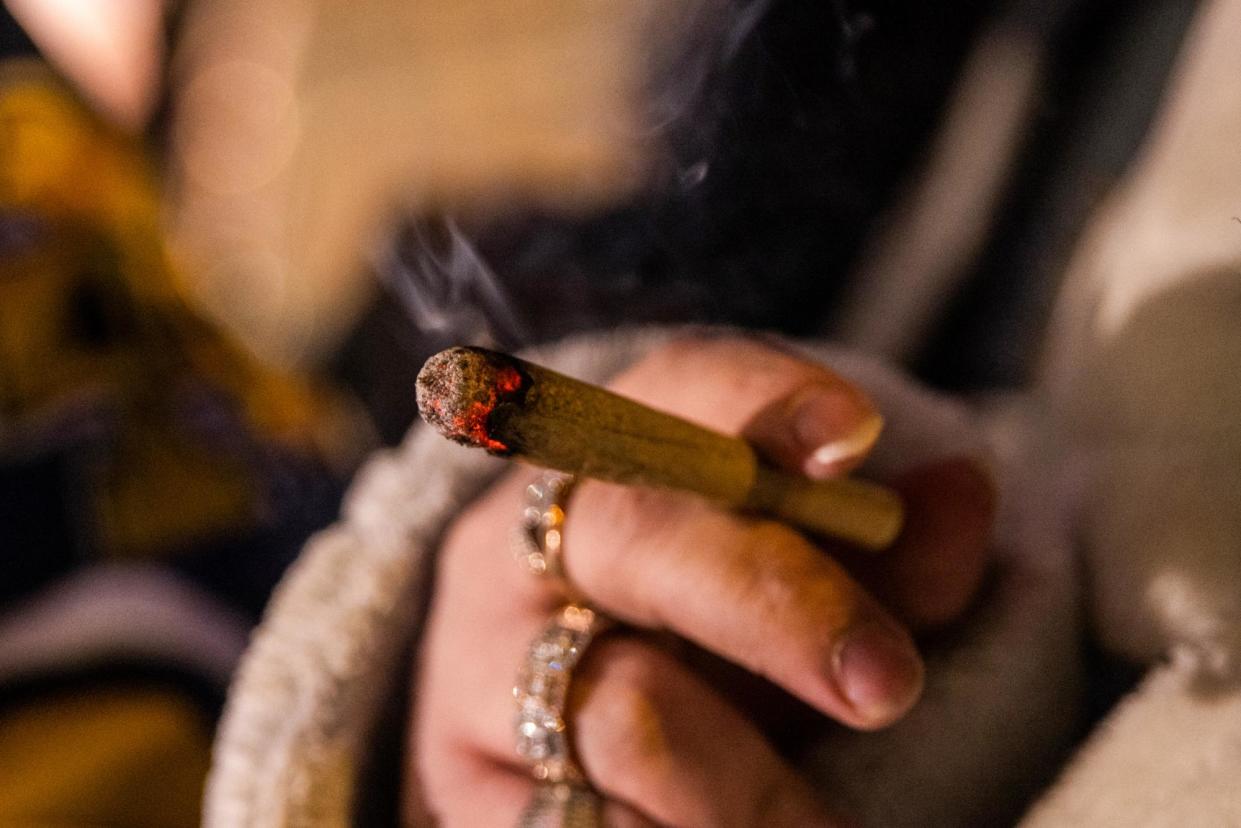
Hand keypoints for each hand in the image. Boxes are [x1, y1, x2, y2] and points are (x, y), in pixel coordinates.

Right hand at [408, 336, 993, 825]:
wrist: (520, 758)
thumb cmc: (690, 659)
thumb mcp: (792, 604)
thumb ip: (888, 561)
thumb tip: (968, 489)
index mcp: (601, 466)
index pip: (678, 388)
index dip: (762, 396)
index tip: (853, 434)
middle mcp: (520, 547)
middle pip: (642, 538)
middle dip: (778, 606)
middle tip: (889, 687)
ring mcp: (477, 670)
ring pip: (628, 710)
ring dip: (755, 790)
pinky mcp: (461, 789)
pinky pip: (579, 827)